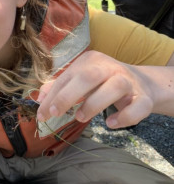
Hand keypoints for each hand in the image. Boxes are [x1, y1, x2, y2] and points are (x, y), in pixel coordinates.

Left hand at [36, 50, 155, 128]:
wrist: (143, 83)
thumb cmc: (104, 83)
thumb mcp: (82, 80)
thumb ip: (62, 87)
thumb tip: (40, 97)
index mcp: (91, 61)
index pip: (67, 77)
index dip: (52, 96)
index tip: (42, 114)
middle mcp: (110, 68)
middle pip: (89, 77)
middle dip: (68, 95)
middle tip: (56, 113)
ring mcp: (129, 81)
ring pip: (114, 88)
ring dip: (94, 104)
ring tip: (81, 117)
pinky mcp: (143, 97)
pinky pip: (137, 107)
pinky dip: (124, 117)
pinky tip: (111, 123)